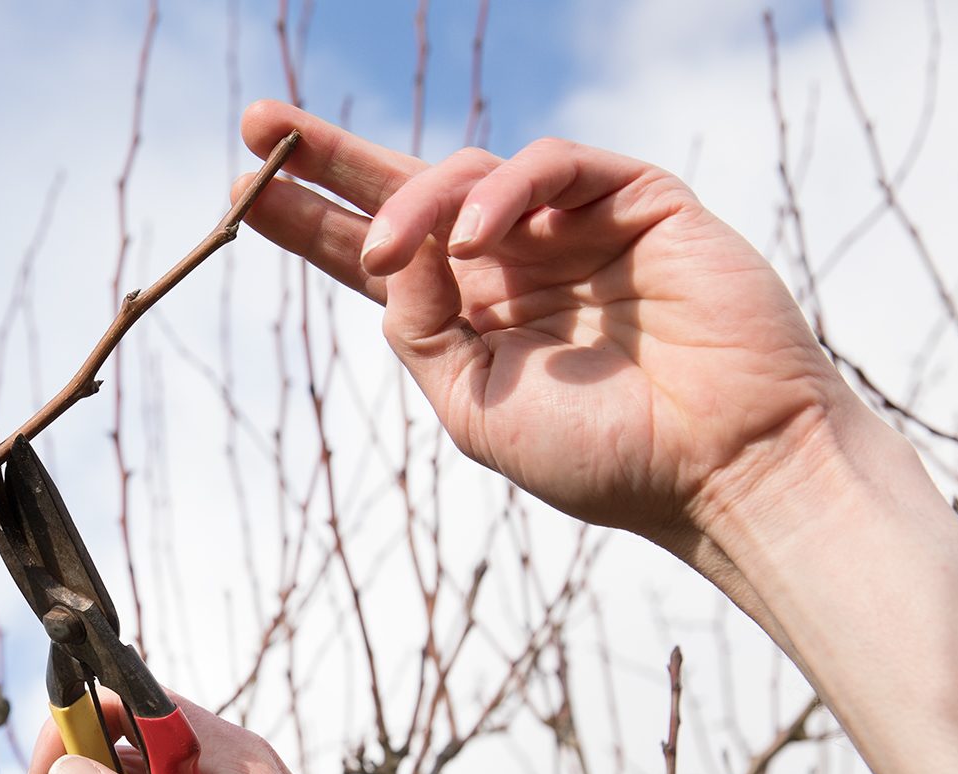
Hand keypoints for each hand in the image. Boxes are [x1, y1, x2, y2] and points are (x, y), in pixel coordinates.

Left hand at [235, 101, 856, 569]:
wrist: (718, 464)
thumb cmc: (604, 452)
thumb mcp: (473, 404)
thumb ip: (421, 328)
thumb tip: (384, 251)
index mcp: (471, 319)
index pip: (375, 258)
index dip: (310, 222)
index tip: (239, 193)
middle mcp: (513, 265)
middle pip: (405, 192)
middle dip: (329, 159)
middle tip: (259, 125)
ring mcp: (571, 228)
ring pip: (466, 174)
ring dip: (412, 204)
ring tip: (389, 250)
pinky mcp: (634, 198)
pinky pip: (550, 165)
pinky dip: (502, 193)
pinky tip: (473, 242)